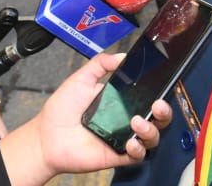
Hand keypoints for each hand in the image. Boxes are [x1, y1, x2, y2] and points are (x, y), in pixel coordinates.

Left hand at [0, 53, 170, 185]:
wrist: (47, 135)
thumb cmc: (61, 110)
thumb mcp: (81, 79)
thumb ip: (101, 64)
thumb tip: (121, 56)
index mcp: (120, 100)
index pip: (147, 96)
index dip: (159, 92)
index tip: (163, 85)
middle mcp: (125, 119)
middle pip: (157, 118)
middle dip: (164, 112)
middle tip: (158, 105)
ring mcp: (123, 137)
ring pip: (151, 137)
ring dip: (151, 129)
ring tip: (137, 122)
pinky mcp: (118, 155)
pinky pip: (137, 155)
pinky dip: (138, 149)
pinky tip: (131, 142)